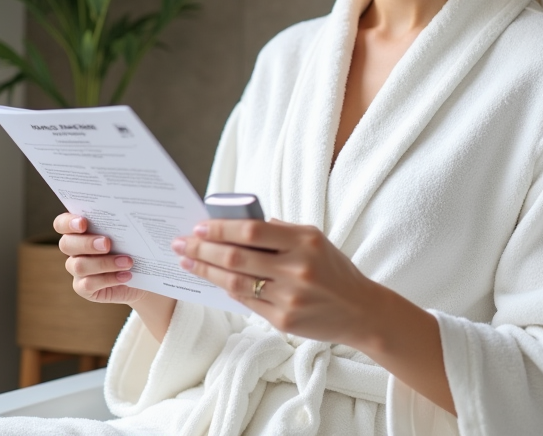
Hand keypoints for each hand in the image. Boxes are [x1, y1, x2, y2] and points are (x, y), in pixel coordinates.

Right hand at [54, 213, 150, 305]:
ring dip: (104, 263)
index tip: (84, 223)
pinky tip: (126, 276)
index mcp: (80, 229)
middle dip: (87, 243)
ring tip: (127, 261)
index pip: (62, 223)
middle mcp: (74, 248)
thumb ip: (126, 222)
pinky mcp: (83, 287)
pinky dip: (109, 279)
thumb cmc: (134, 245)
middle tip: (107, 243)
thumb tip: (139, 215)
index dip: (68, 223)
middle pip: (66, 244)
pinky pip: (89, 284)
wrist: (142, 273)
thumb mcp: (132, 232)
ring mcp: (77, 269)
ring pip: (78, 265)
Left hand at [171, 219, 382, 347]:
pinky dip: (227, 289)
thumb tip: (239, 223)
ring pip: (235, 282)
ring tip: (188, 263)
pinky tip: (213, 281)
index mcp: (304, 242)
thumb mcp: (314, 240)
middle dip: (203, 250)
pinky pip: (246, 302)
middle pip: (236, 257)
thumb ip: (281, 231)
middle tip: (181, 243)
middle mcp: (296, 269)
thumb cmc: (334, 270)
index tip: (199, 226)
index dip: (220, 228)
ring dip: (206, 271)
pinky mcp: (283, 320)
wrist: (360, 311)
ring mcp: (288, 297)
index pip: (251, 230)